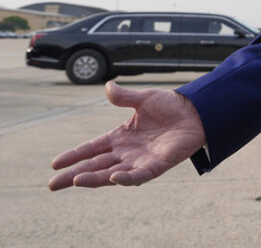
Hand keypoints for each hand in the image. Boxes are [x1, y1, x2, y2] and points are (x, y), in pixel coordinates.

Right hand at [49, 82, 205, 189]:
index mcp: (120, 136)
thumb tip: (108, 86)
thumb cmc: (171, 106)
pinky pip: (140, 175)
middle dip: (74, 176)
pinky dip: (127, 178)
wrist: (197, 112)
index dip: (74, 155)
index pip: (91, 148)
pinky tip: (114, 178)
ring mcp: (141, 160)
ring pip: (112, 174)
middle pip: (96, 166)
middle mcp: (127, 151)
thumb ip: (125, 96)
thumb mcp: (144, 98)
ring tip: (75, 181)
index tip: (55, 164)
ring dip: (94, 179)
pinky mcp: (157, 165)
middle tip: (52, 185)